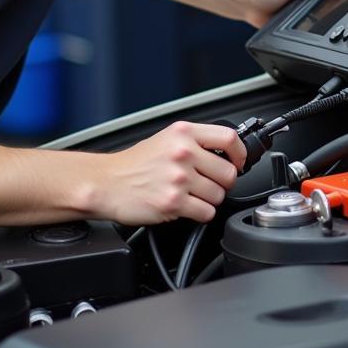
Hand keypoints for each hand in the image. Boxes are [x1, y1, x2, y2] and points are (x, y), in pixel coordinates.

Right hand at [89, 121, 245, 224]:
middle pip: (228, 172)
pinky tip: (186, 206)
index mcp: (183, 133)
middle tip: (210, 184)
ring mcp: (178, 178)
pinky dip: (200, 214)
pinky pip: (206, 213)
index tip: (239, 161)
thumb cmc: (134, 164)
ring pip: (219, 195)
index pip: (229, 138)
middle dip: (223, 182)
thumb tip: (226, 153)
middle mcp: (183, 153)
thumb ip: (194, 142)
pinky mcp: (173, 203)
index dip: (240, 153)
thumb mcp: (165, 139)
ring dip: (210, 199)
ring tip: (192, 195)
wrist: (106, 183)